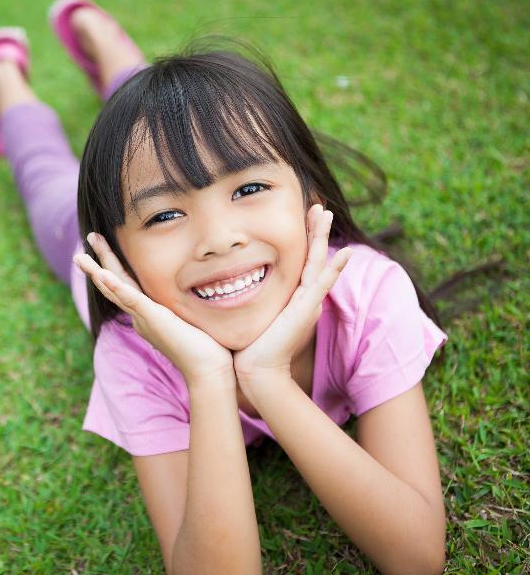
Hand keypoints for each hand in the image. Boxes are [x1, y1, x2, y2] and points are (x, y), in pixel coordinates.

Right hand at [74, 233, 233, 384]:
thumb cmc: (205, 347)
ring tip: (79, 257)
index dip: (113, 267)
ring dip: (96, 271)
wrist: (208, 370)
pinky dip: (114, 286)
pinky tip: (101, 273)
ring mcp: (144, 317)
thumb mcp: (190, 319)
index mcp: (147, 313)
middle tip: (88, 238)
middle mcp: (140, 315)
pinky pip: (131, 299)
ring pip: (114, 289)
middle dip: (99, 261)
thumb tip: (193, 294)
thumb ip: (183, 307)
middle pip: (113, 284)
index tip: (104, 248)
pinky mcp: (154, 318)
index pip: (125, 285)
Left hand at [233, 204, 351, 386]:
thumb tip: (227, 284)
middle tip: (318, 205)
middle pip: (312, 255)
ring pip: (318, 262)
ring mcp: (306, 301)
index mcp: (291, 294)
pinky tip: (346, 253)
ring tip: (326, 214)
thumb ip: (247, 297)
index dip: (302, 237)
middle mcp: (302, 295)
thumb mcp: (253, 312)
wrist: (257, 369)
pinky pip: (323, 284)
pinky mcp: (306, 310)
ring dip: (322, 238)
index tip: (300, 215)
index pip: (299, 259)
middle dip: (314, 230)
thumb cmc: (250, 345)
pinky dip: (335, 269)